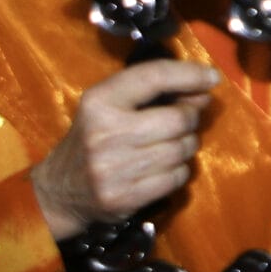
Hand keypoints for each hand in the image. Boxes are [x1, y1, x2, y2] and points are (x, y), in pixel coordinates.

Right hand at [31, 60, 221, 239]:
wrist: (58, 191)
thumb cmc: (93, 139)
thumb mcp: (110, 106)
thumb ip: (153, 92)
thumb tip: (204, 88)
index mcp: (99, 102)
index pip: (153, 77)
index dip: (189, 74)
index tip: (211, 77)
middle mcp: (105, 133)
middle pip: (178, 119)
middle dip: (190, 118)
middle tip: (184, 121)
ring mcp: (113, 169)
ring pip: (182, 149)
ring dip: (186, 145)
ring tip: (170, 145)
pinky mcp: (124, 197)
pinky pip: (177, 177)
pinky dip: (179, 170)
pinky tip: (162, 168)